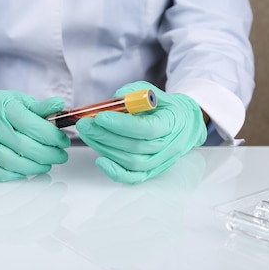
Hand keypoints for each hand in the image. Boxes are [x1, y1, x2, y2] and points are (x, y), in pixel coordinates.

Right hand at [0, 90, 69, 180]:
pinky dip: (12, 175)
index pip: (32, 125)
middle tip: (60, 156)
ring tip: (46, 165)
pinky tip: (25, 171)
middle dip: (47, 154)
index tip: (63, 141)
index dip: (52, 136)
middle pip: (23, 146)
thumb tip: (59, 104)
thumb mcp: (20, 101)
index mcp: (4, 107)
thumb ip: (40, 107)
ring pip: (10, 161)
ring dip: (33, 167)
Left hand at [75, 81, 206, 183]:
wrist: (183, 124)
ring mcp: (161, 161)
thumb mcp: (151, 92)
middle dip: (105, 135)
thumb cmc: (164, 107)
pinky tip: (100, 159)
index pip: (146, 129)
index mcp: (171, 123)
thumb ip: (132, 94)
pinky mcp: (152, 171)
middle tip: (85, 124)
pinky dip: (115, 171)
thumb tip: (112, 101)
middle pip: (135, 146)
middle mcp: (169, 146)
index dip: (122, 124)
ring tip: (88, 134)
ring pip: (131, 162)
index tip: (101, 117)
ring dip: (105, 148)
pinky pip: (133, 177)